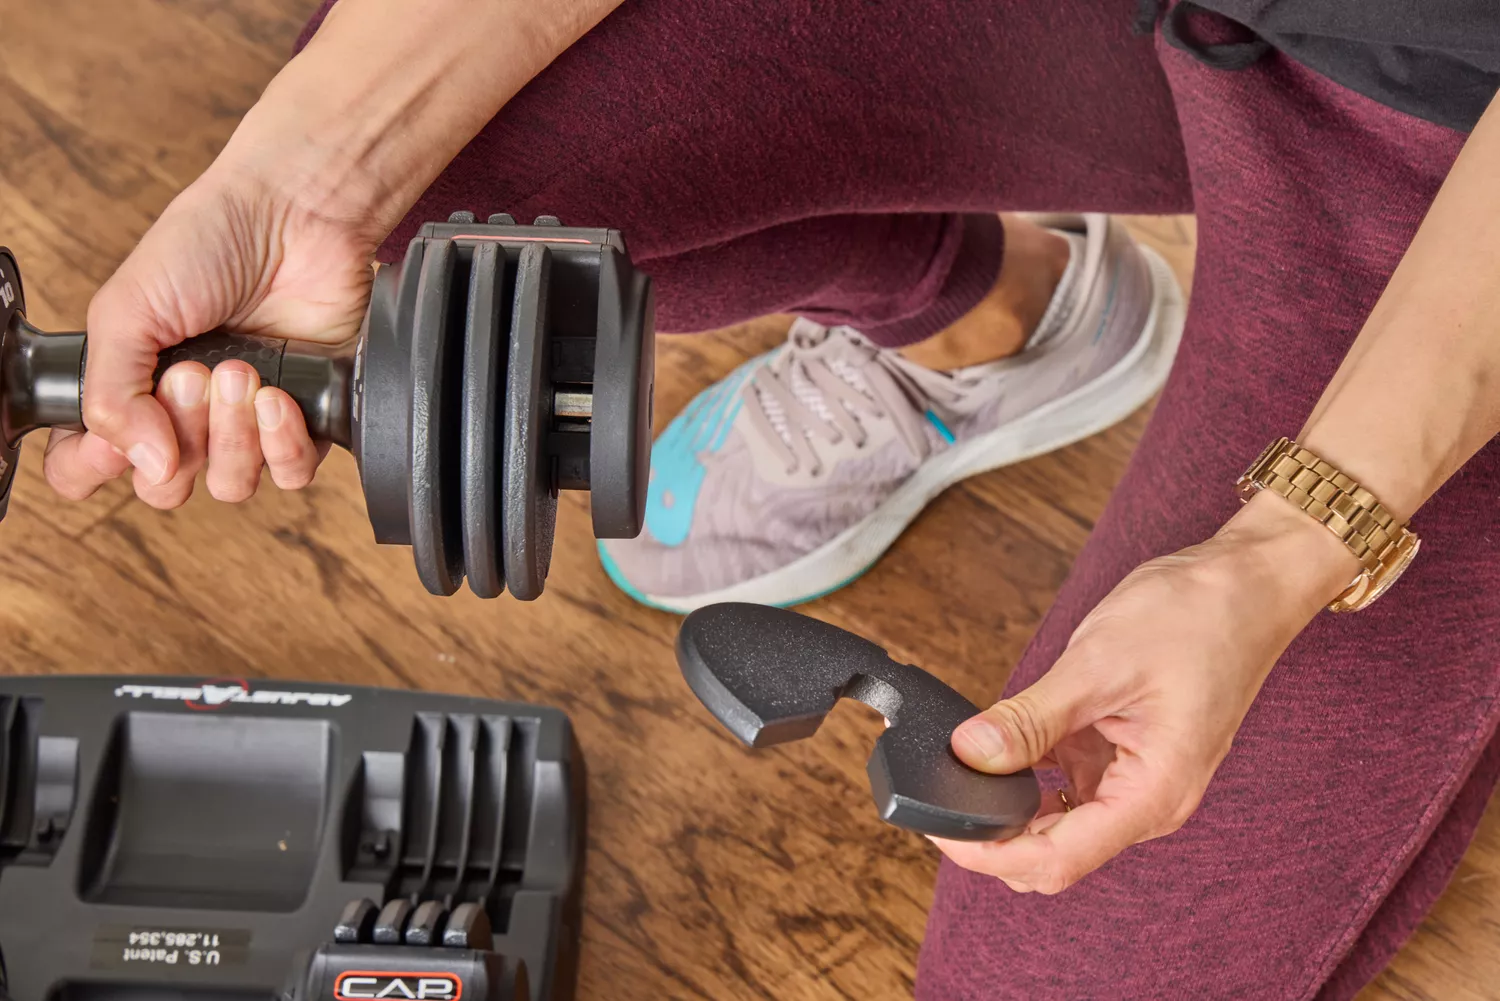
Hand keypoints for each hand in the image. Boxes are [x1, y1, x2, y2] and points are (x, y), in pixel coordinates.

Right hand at [44, 162, 374, 507]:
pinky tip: (277, 397)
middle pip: (166, 484)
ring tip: (240, 372)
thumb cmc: (209, 244)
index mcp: (129, 387)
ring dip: (231, 436)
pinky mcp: (306, 418)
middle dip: (177, 436)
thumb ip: (110, 392)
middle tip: (190, 375)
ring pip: (231, 484)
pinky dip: (283, 444)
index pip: (89, 463)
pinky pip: (292, 472)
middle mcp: (185, 414)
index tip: (113, 441)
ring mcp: (246, 420)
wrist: (296, 216)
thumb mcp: (127, 308)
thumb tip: (140, 462)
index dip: (95, 466)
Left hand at [932, 491, 1358, 892]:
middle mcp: (1148, 801)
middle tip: (938, 794)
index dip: (990, 854)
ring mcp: (1137, 781)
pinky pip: (1068, 786)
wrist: (1246, 584)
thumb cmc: (1196, 618)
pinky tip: (1001, 746)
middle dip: (993, 835)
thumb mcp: (1098, 665)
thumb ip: (1030, 719)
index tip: (941, 828)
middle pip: (1053, 853)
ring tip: (963, 767)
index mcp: (1152, 794)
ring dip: (1009, 806)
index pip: (1057, 860)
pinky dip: (1029, 775)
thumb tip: (971, 753)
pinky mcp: (1125, 756)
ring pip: (1056, 824)